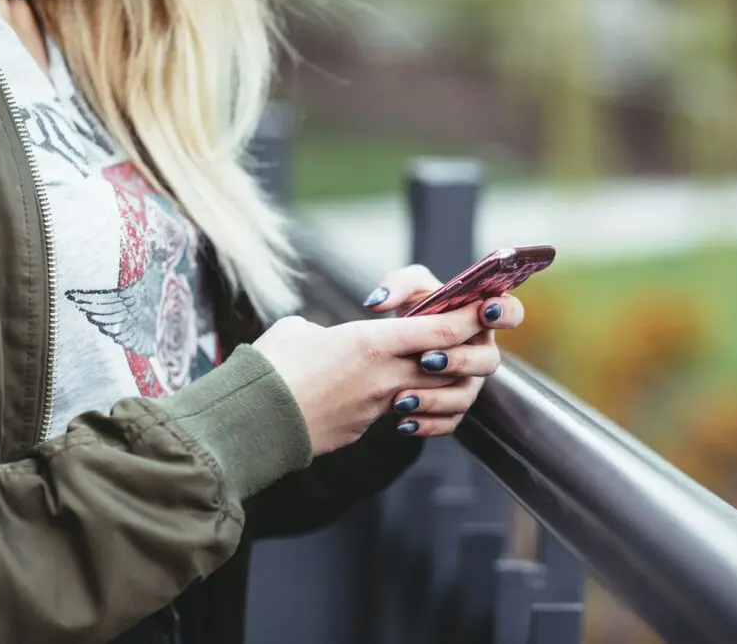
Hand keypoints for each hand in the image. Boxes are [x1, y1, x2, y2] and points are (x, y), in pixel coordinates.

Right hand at [253, 303, 486, 455]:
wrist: (252, 422)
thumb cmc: (270, 367)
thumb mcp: (298, 331)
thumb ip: (325, 331)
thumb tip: (324, 340)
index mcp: (371, 342)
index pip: (441, 329)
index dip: (469, 317)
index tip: (483, 307)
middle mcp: (385, 376)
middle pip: (448, 363)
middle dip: (463, 351)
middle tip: (462, 338)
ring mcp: (378, 407)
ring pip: (431, 392)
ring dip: (439, 382)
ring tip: (429, 369)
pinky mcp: (365, 429)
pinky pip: (402, 415)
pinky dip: (409, 406)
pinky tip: (396, 399)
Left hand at [362, 264, 524, 436]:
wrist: (394, 346)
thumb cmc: (412, 309)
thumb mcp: (406, 289)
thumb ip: (397, 285)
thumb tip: (378, 303)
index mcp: (480, 317)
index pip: (511, 312)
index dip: (505, 312)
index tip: (484, 311)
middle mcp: (480, 352)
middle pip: (488, 361)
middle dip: (459, 360)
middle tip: (426, 359)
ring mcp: (469, 382)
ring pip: (465, 396)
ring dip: (435, 398)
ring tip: (402, 398)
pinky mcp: (453, 408)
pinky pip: (448, 422)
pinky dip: (426, 424)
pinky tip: (402, 422)